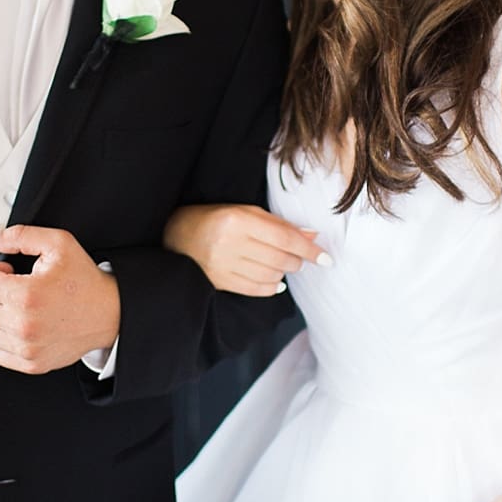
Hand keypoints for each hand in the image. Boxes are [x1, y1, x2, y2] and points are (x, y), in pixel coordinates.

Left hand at [0, 226, 120, 372]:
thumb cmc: (84, 280)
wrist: (110, 314)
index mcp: (25, 295)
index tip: (5, 272)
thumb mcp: (58, 244)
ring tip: (12, 308)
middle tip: (8, 288)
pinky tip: (18, 325)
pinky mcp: (30, 363)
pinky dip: (0, 338)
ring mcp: (25, 347)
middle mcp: (22, 325)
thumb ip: (20, 236)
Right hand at [162, 203, 328, 295]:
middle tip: (300, 257)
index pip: (284, 237)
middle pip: (281, 258)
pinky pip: (257, 290)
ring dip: (283, 272)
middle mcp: (230, 243)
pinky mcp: (220, 282)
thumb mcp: (245, 212)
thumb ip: (278, 224)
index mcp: (238, 219)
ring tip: (279, 264)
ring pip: (272, 276)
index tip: (326, 257)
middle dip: (298, 260)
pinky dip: (272, 286)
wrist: (175, 235)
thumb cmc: (215, 218)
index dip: (309, 248)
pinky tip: (273, 279)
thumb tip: (311, 236)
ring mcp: (224, 265)